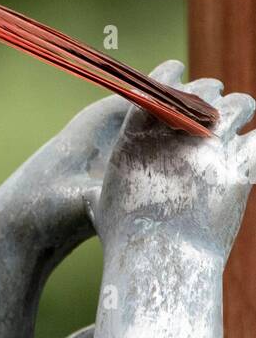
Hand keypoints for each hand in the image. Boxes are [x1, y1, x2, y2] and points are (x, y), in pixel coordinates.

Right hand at [96, 68, 255, 261]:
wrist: (156, 263)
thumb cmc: (125, 238)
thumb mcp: (105, 204)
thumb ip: (111, 184)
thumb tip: (97, 189)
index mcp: (138, 135)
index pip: (158, 86)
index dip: (171, 77)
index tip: (179, 74)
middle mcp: (176, 136)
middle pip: (203, 93)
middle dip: (211, 92)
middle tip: (216, 96)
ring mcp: (210, 152)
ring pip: (237, 106)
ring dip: (240, 106)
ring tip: (242, 108)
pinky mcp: (237, 173)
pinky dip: (255, 143)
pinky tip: (254, 145)